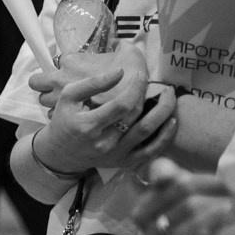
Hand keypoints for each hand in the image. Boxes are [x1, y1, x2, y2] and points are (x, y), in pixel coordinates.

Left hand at [29, 45, 145, 112]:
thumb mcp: (127, 51)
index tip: (77, 72)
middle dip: (46, 85)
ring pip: (43, 100)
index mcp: (72, 61)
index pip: (58, 60)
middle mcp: (60, 78)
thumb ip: (118, 45)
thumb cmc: (132, 70)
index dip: (66, 66)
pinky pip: (54, 114)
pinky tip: (75, 115)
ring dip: (52, 101)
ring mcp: (60, 97)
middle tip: (61, 88)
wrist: (136, 95)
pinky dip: (62, 115)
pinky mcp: (65, 113)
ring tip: (69, 104)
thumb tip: (117, 42)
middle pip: (37, 82)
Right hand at [31, 64, 174, 174]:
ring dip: (164, 113)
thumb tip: (120, 72)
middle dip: (153, 97)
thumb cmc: (64, 120)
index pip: (121, 104)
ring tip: (171, 97)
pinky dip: (165, 137)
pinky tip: (173, 121)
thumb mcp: (68, 97)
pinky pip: (151, 151)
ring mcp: (116, 154)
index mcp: (88, 125)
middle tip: (164, 85)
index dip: (136, 88)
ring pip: (147, 132)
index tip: (142, 75)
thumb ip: (92, 83)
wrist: (61, 153)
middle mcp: (104, 142)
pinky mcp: (124, 162)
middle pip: (136, 116)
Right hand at [137, 158, 234, 234]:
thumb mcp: (182, 192)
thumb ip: (166, 175)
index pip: (158, 194)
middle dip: (201, 201)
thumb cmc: (198, 219)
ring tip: (230, 209)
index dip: (187, 184)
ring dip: (206, 220)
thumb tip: (161, 176)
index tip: (219, 182)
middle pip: (170, 214)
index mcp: (146, 215)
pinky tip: (211, 233)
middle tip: (230, 194)